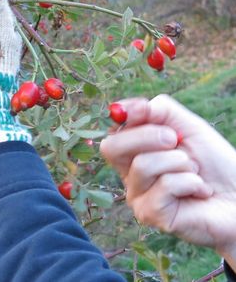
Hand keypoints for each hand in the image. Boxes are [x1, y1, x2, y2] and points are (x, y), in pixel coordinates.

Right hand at [100, 94, 235, 267]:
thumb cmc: (213, 162)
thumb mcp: (185, 125)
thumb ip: (156, 110)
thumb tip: (121, 109)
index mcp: (133, 151)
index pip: (113, 130)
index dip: (126, 115)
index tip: (146, 109)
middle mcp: (129, 173)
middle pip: (111, 147)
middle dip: (146, 136)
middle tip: (174, 139)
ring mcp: (137, 195)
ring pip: (142, 165)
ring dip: (179, 162)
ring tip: (195, 172)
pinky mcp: (151, 215)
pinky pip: (164, 185)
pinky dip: (190, 182)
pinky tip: (199, 191)